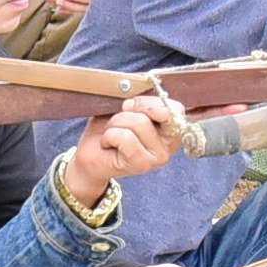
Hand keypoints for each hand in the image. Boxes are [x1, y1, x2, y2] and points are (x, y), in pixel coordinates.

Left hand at [54, 94, 179, 199]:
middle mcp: (169, 144)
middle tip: (118, 122)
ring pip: (139, 122)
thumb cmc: (111, 130)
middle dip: (130, 111)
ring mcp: (158, 156)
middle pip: (156, 111)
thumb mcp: (126, 109)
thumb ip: (138, 103)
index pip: (175, 108)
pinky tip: (108, 144)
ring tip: (111, 134)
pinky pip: (125, 137)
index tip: (130, 106)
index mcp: (170, 128)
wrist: (91, 155)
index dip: (150, 102)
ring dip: (116, 124)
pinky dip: (109, 136)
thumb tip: (133, 102)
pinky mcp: (142, 164)